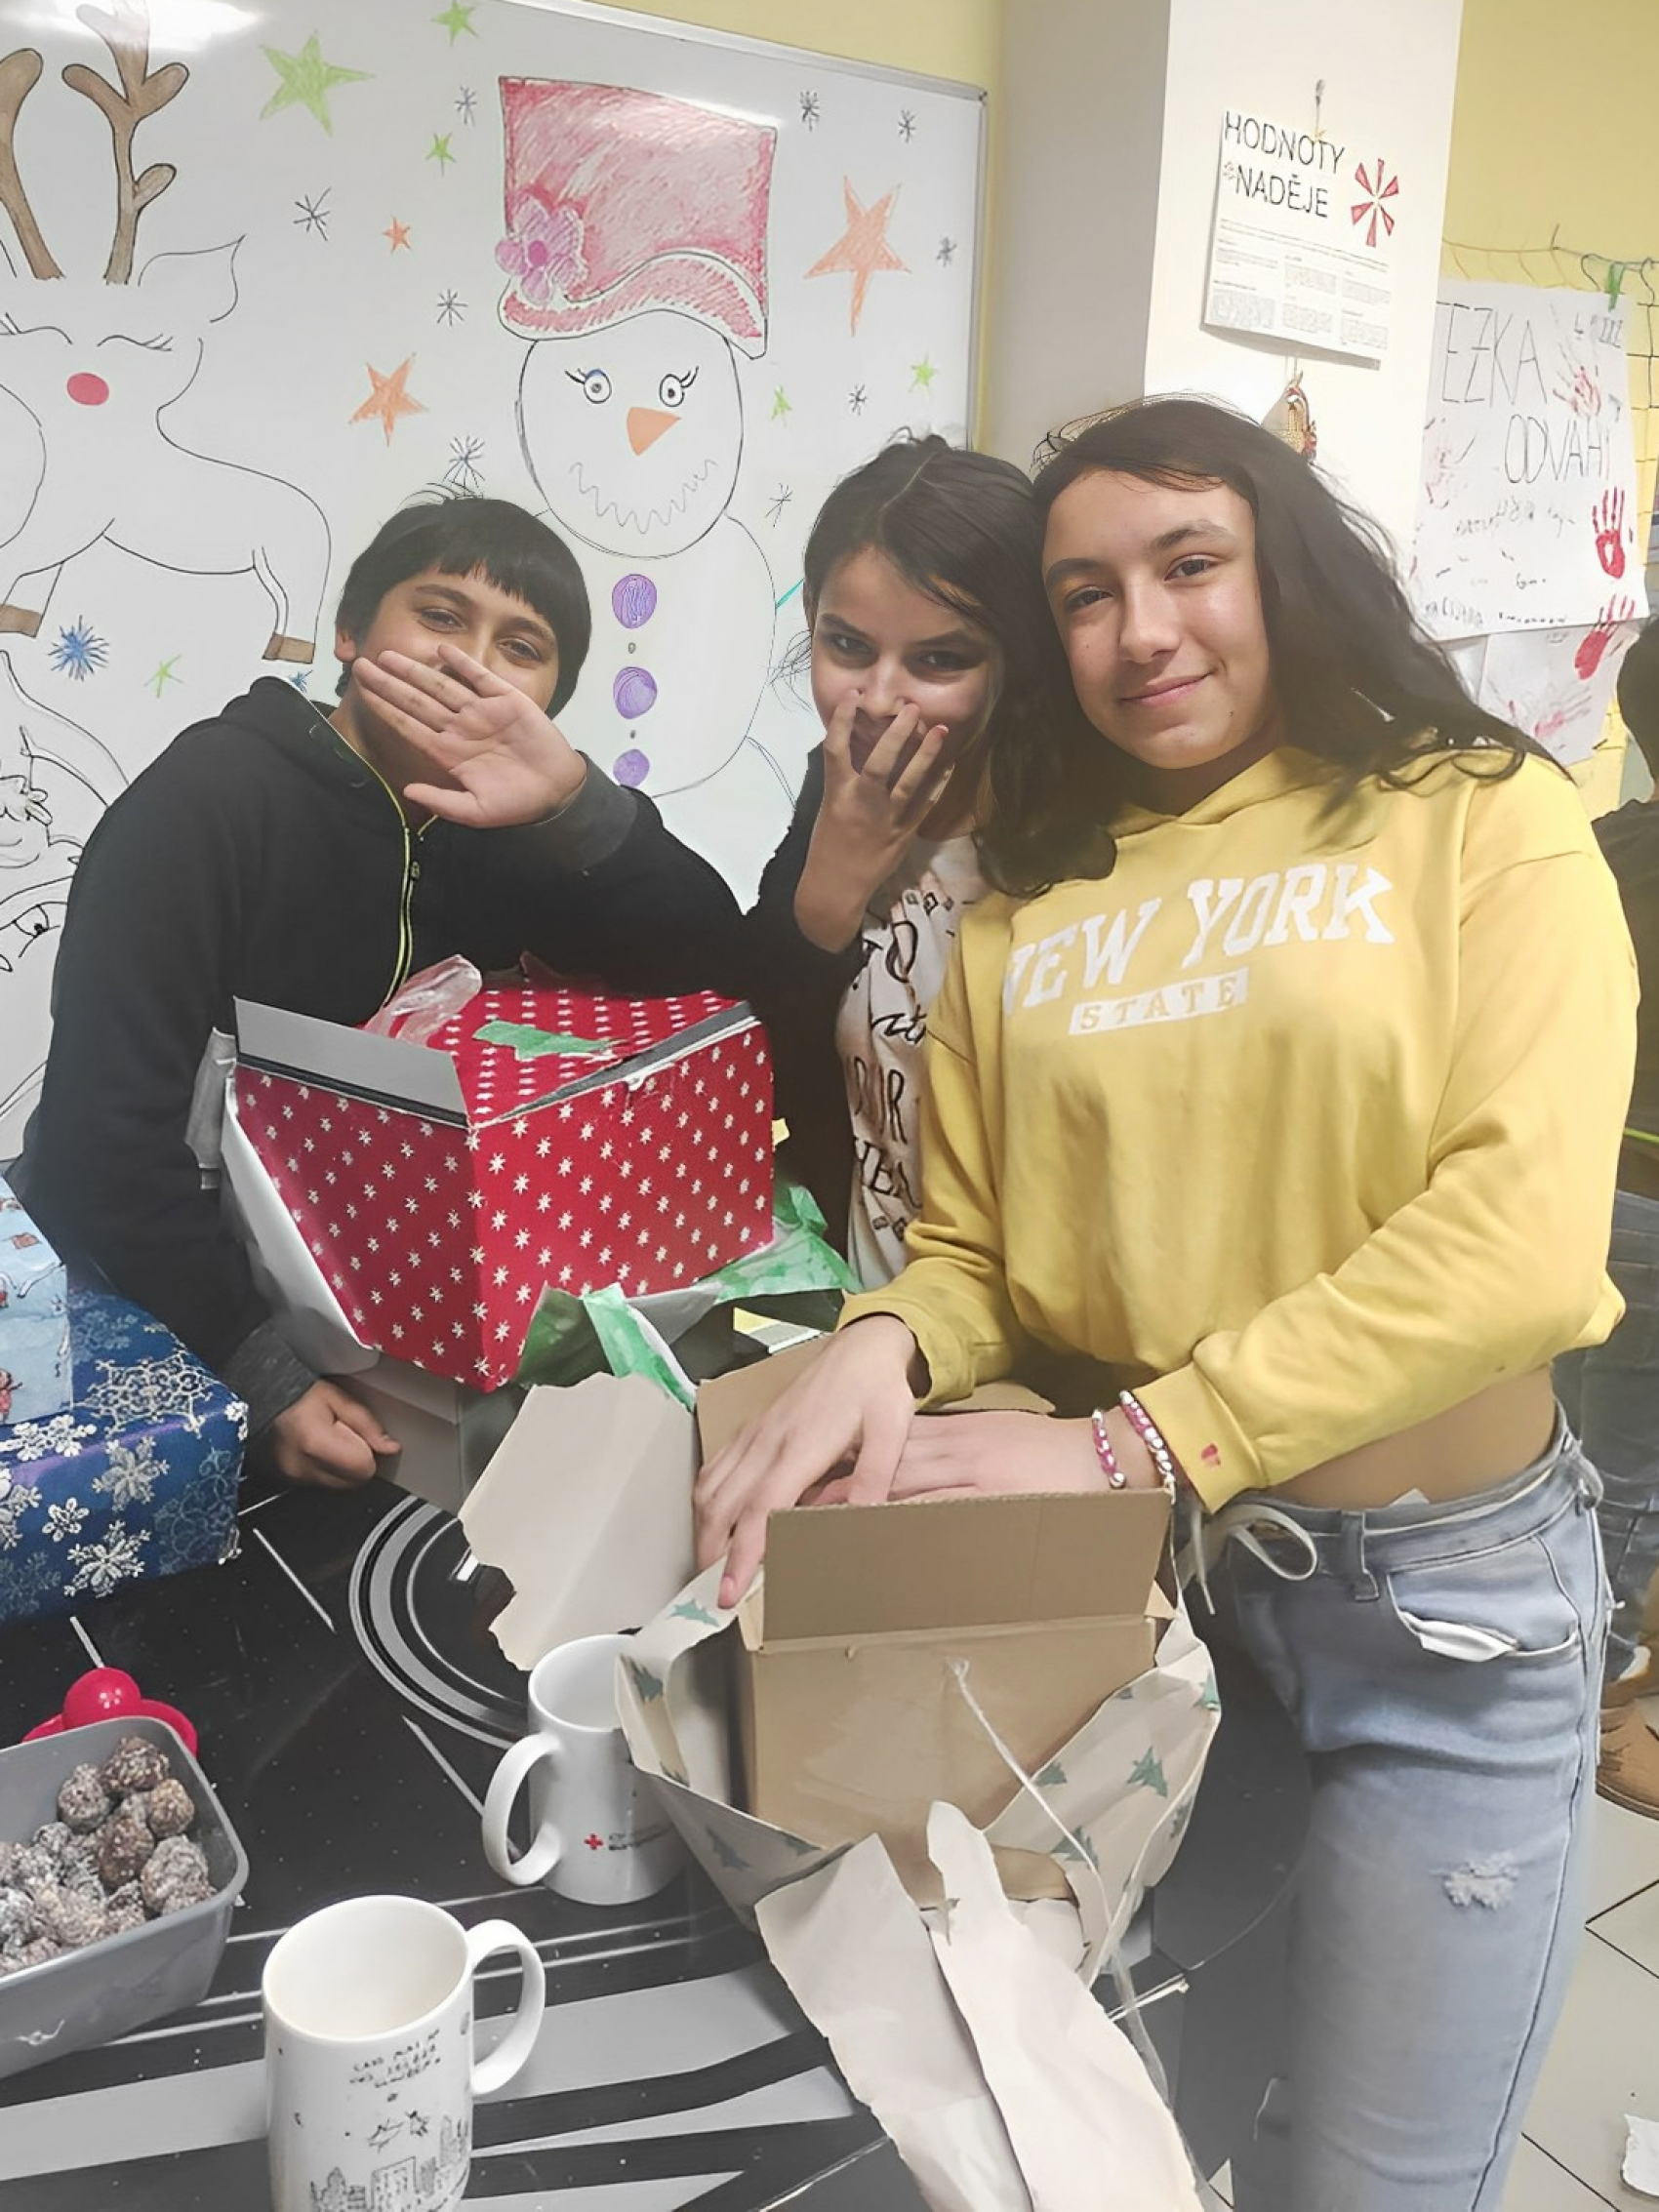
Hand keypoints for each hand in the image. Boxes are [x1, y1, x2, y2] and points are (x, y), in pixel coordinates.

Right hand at [269, 1380, 398, 1489]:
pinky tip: (318, 1448)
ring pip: (339, 1486)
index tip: (358, 1434)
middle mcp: (302, 1466)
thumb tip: (389, 1447)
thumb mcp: (337, 1397)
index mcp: (316, 1443)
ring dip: (342, 1466)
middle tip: (342, 1435)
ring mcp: (294, 1477)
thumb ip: (366, 1423)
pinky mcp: (289, 1481)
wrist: (261, 1397)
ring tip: (328, 1439)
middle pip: (354, 1482)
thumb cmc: (296, 1394)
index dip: (368, 1451)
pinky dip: (326, 1469)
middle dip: (357, 1460)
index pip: (364, 1469)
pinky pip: (322, 1483)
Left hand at [352, 643, 587, 825]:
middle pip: (416, 701)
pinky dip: (462, 663)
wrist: (557, 791)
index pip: (408, 725)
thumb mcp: (476, 812)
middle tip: (360, 664)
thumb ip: (442, 801)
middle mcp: (459, 728)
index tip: (362, 691)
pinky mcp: (506, 701)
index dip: (384, 708)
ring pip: (441, 685)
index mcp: (448, 753)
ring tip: (389, 655)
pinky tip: (442, 650)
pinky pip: (480, 678)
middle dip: (389, 683)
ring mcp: (481, 712)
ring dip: (415, 670)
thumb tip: (408, 790)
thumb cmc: (516, 803)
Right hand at [694, 1316, 922, 1605]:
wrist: (861, 1348)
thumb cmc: (877, 1390)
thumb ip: (875, 1478)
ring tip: (711, 1568)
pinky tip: (712, 1522)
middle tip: (716, 1595)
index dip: (741, 1555)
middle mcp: (767, 1441)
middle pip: (721, 1506)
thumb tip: (860, 1524)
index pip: (760, 1510)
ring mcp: (754, 1434)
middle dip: (711, 1554)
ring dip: (704, 1531)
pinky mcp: (751, 1429)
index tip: (729, 1592)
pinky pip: (714, 1468)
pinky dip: (705, 1502)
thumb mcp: (891, 1432)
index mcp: (800, 1446)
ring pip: (710, 1488)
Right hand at [792, 692, 953, 951]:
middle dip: (896, 732)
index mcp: (837, 794)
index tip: (853, 694)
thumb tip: (857, 747)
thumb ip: (844, 779)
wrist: (836, 887)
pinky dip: (938, 785)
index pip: (836, 749)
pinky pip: (924, 805)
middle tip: (911, 707)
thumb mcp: (828, 807)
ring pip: (909, 782)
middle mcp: (861, 802)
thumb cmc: (827, 845)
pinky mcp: (903, 834)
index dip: (843, 719)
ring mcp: (885, 819)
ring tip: (939, 729)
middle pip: (880, 761)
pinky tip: (949, 766)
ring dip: (926, 754)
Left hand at [824, 1404, 1158, 1503]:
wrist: (1106, 1454)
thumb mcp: (996, 1440)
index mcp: (955, 1432)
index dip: (845, 1463)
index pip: (888, 1445)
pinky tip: (878, 1540)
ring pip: (902, 1486)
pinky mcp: (992, 1496)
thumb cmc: (1053, 1454)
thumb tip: (914, 1472)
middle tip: (791, 1510)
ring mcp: (972, 1471)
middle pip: (882, 1465)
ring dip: (858, 1508)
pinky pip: (939, 1510)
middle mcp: (954, 1447)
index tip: (808, 1480)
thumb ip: (955, 1451)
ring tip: (816, 1530)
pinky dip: (905, 1523)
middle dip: (836, 1488)